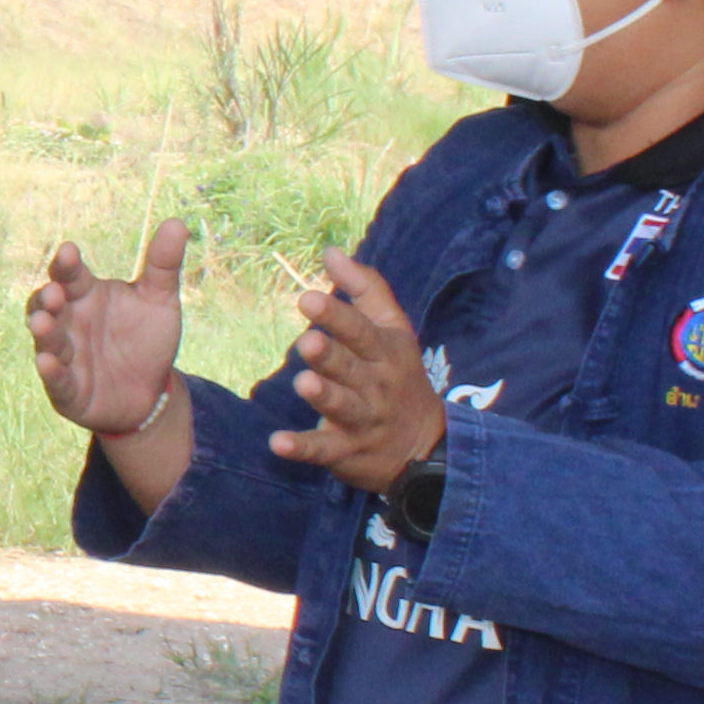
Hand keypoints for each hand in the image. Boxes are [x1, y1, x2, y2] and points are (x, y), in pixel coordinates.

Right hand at [26, 221, 190, 440]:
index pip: (70, 275)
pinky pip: (55, 379)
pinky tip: (46, 362)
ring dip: (43, 331)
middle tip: (55, 293)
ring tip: (41, 322)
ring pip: (46, 340)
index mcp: (86, 295)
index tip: (69, 250)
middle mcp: (68, 322)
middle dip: (46, 298)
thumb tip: (176, 222)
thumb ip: (162, 264)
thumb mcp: (159, 300)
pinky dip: (50, 371)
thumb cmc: (146, 340)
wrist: (150, 392)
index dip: (66, 264)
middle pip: (47, 304)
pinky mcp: (66, 389)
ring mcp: (64, 355)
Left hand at [269, 254, 448, 493]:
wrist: (425, 446)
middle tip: (307, 342)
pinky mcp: (347, 451)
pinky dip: (301, 449)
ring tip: (303, 383)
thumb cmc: (398, 375)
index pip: (360, 332)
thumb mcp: (392, 329)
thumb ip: (365, 288)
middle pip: (350, 369)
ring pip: (342, 407)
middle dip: (330, 356)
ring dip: (323, 397)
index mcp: (383, 352)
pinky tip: (277, 443)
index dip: (336, 316)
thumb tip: (330, 251)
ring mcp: (362, 420)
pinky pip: (323, 451)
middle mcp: (375, 385)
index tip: (308, 299)